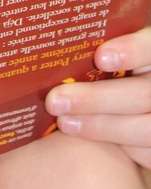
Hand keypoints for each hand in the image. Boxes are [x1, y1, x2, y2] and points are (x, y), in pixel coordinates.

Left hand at [46, 27, 150, 169]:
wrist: (136, 103)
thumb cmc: (113, 68)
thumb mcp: (113, 48)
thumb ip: (94, 44)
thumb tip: (47, 36)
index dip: (132, 50)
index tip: (100, 58)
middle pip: (143, 93)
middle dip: (97, 98)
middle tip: (55, 100)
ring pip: (146, 128)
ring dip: (101, 127)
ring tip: (63, 123)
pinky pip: (146, 152)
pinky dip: (115, 145)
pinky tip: (84, 140)